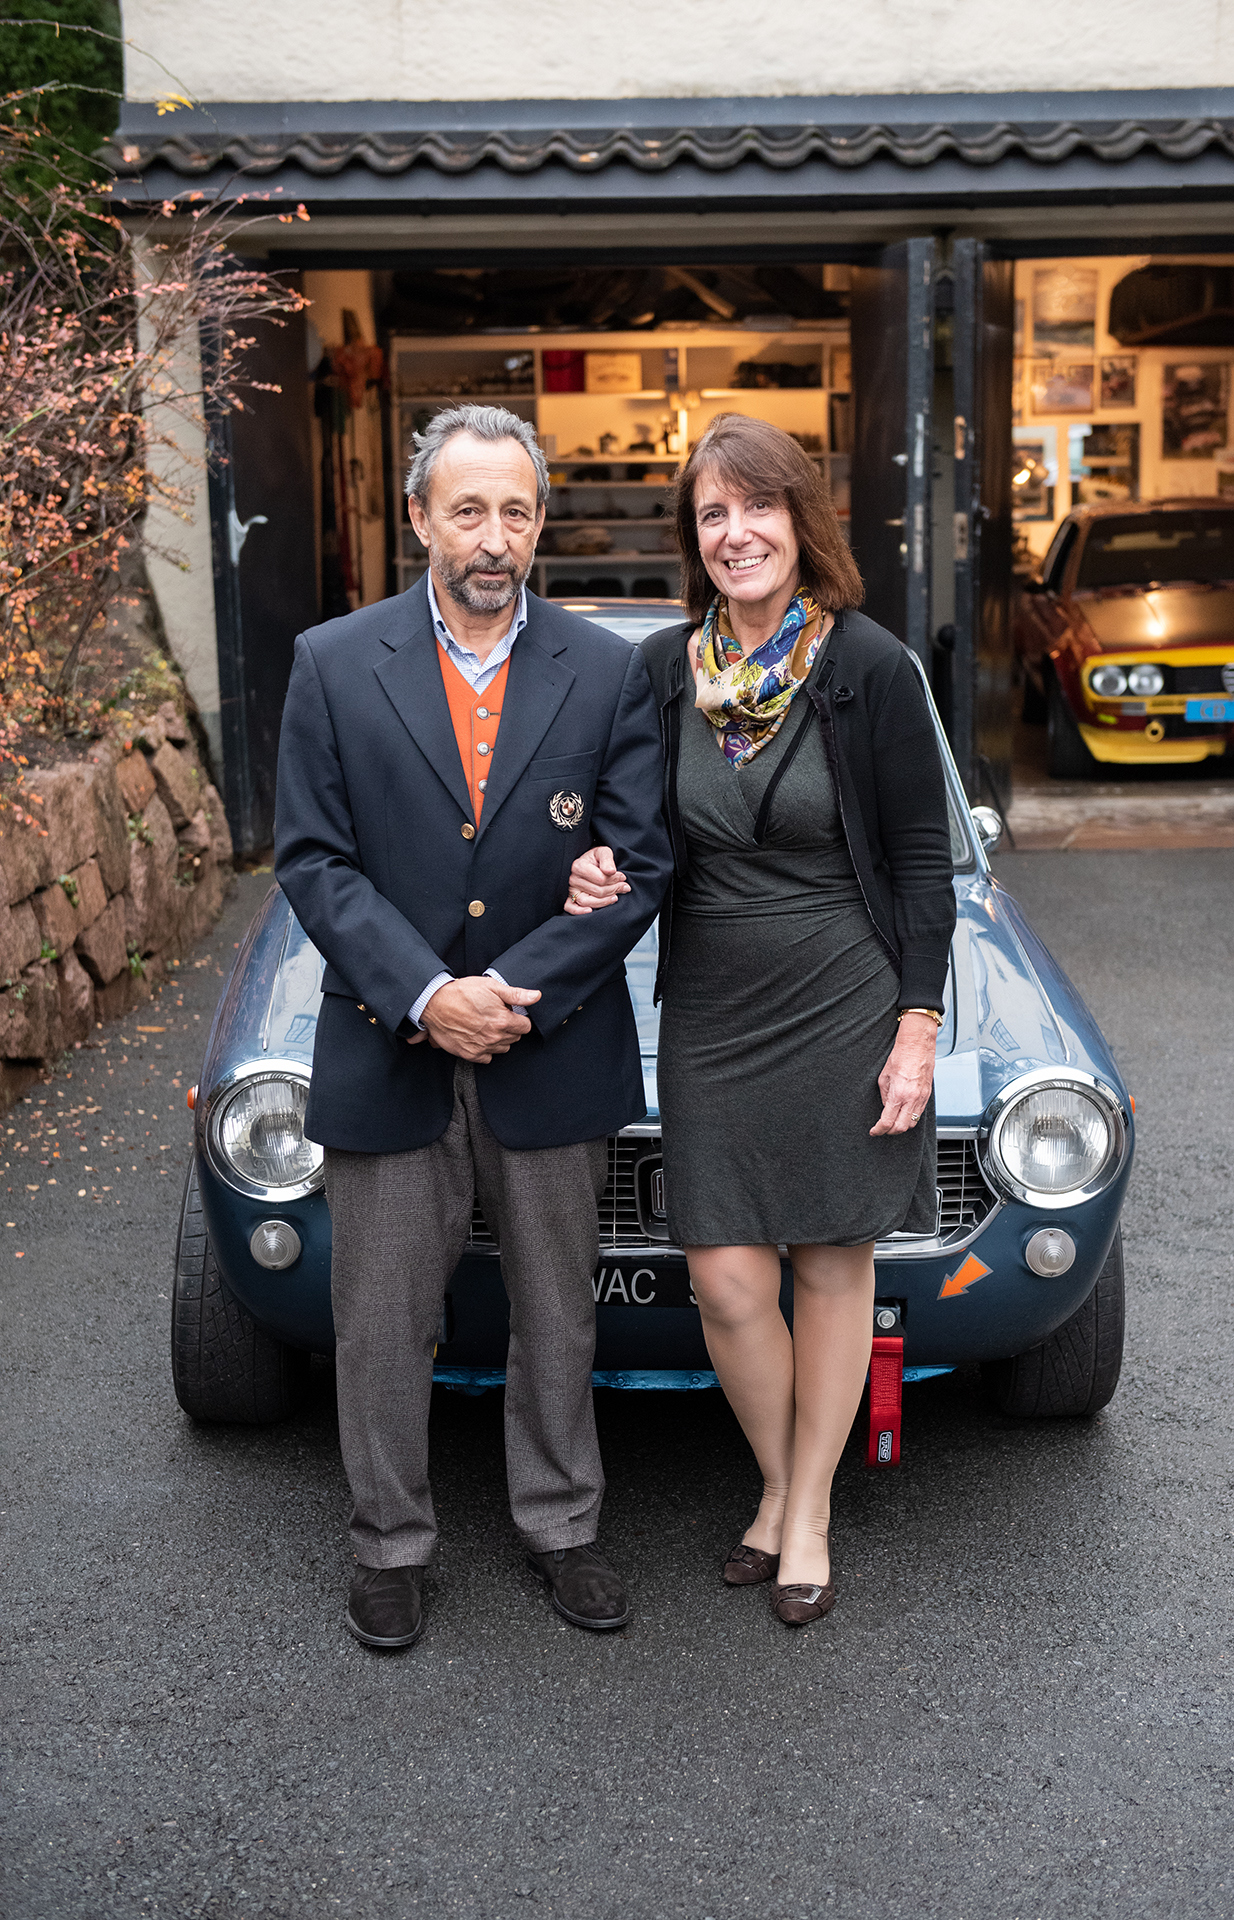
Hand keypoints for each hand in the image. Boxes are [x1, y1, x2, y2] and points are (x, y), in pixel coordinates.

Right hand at [421, 976, 540, 1063]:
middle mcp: (494, 1037)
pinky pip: (487, 1057)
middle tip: (496, 1017)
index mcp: (502, 1020)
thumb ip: (516, 995)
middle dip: (510, 1028)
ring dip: (499, 1039)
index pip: (525, 1027)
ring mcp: (482, 1047)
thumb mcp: (491, 986)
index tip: (509, 1013)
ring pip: (503, 1048)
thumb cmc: (461, 992)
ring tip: (486, 1026)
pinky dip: (486, 1049)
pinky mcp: (470, 1054)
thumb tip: (536, 996)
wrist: (434, 1003)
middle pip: (515, 1038)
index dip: (519, 1018)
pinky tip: (479, 1037)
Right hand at [563, 844, 628, 915]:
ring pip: (587, 901)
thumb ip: (607, 859)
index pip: (601, 879)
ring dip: (604, 902)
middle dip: (614, 889)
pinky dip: (579, 911)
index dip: (615, 879)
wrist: (587, 863)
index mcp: (579, 866)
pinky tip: (590, 910)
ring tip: (615, 898)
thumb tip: (611, 871)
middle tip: (624, 887)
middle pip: (597, 891)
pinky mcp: (569, 898)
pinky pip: (570, 908)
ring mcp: (570, 890)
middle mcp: (572, 878)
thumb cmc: (596, 858)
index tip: (623, 877)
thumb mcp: (603, 852)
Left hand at [870, 1014, 937, 1135]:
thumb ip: (885, 1095)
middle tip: (882, 1129)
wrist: (917, 1046)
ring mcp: (922, 1098)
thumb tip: (885, 1107)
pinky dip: (911, 1118)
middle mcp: (912, 1099)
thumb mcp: (883, 1077)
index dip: (879, 1130)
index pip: (887, 1122)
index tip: (874, 1131)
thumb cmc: (900, 1056)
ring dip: (901, 1126)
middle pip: (901, 1127)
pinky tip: (904, 1113)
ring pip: (912, 1123)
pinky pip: (919, 1113)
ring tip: (893, 1122)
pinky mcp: (927, 1095)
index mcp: (899, 1095)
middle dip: (890, 1132)